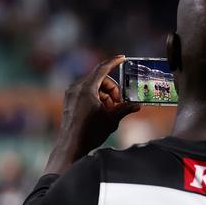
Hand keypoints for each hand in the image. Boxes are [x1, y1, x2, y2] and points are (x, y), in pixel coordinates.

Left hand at [45, 55, 140, 173]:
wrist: (71, 147)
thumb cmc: (90, 132)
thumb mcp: (111, 119)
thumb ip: (124, 109)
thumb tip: (137, 105)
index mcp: (86, 88)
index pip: (102, 68)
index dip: (113, 62)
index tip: (122, 58)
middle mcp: (76, 88)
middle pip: (99, 79)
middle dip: (112, 89)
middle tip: (119, 103)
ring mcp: (70, 95)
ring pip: (92, 87)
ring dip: (104, 95)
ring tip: (110, 111)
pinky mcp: (68, 103)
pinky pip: (84, 93)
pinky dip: (95, 98)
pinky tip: (100, 112)